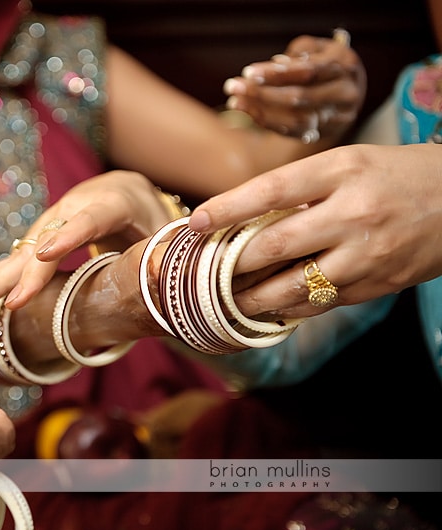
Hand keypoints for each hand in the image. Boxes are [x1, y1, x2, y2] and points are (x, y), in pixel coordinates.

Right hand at [0, 170, 171, 308]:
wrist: (132, 192)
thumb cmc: (156, 221)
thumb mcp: (168, 235)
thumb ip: (165, 253)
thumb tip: (165, 277)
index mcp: (117, 201)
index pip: (92, 218)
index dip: (68, 235)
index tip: (44, 255)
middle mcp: (81, 203)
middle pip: (49, 235)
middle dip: (20, 269)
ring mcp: (61, 214)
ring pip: (30, 244)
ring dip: (3, 272)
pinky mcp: (49, 228)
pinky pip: (26, 249)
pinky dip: (6, 269)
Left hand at [188, 144, 441, 318]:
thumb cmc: (392, 175)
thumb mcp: (347, 164)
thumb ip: (299, 190)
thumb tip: (239, 218)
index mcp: (342, 171)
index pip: (271, 190)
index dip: (228, 209)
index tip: (195, 222)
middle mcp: (355, 212)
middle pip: (276, 245)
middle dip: (231, 264)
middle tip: (201, 272)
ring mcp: (368, 253)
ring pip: (294, 285)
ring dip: (252, 297)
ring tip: (224, 299)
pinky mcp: (379, 284)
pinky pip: (320, 303)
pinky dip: (287, 308)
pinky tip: (267, 307)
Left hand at [223, 31, 364, 143]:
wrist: (347, 89)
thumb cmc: (323, 61)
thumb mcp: (315, 48)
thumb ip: (295, 56)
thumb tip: (271, 68)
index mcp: (344, 65)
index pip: (307, 72)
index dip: (276, 74)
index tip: (247, 73)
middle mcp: (345, 93)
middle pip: (299, 98)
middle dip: (262, 93)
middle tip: (232, 87)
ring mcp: (337, 117)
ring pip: (295, 119)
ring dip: (260, 111)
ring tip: (234, 101)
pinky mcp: (325, 133)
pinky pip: (292, 132)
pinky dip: (267, 122)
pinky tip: (248, 112)